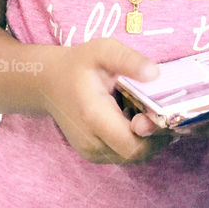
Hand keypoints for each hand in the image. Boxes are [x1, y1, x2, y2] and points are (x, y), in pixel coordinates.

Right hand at [38, 38, 172, 162]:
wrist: (48, 82)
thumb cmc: (78, 64)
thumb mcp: (103, 50)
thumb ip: (129, 60)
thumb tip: (155, 74)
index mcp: (95, 117)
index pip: (134, 145)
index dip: (154, 135)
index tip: (160, 114)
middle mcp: (91, 142)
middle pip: (136, 154)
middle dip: (155, 138)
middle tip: (160, 113)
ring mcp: (90, 151)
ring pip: (131, 157)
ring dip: (145, 140)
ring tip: (144, 113)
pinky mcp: (92, 154)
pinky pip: (121, 154)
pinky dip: (134, 141)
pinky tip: (133, 120)